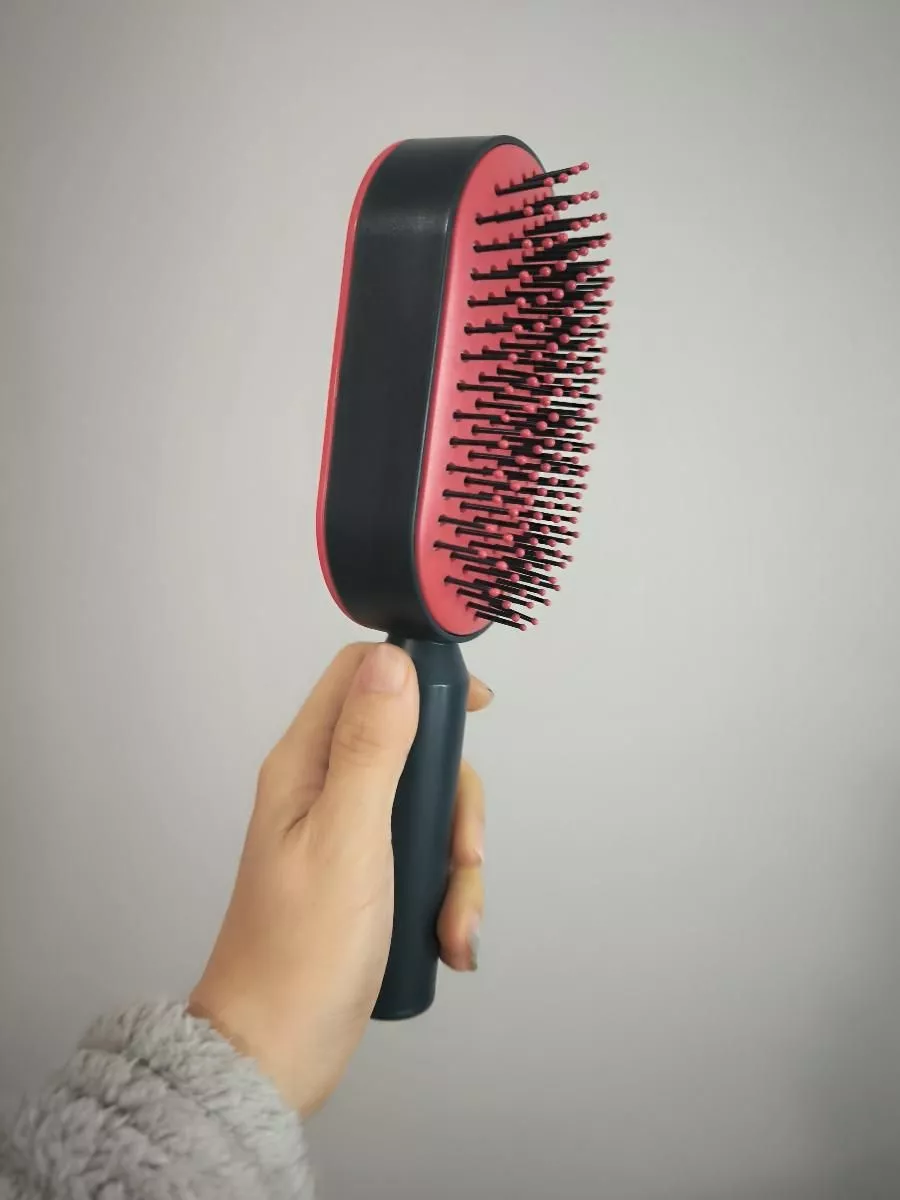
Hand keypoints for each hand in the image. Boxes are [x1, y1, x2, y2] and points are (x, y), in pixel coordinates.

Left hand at [189, 642, 489, 1115]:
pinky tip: (448, 941)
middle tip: (464, 855)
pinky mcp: (368, 878)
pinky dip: (447, 897)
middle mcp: (325, 788)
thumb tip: (391, 657)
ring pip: (428, 811)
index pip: (361, 676)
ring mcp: (348, 835)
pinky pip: (425, 861)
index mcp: (305, 764)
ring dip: (457, 867)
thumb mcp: (346, 838)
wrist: (276, 1054)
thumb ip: (370, 746)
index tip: (473, 708)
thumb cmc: (303, 950)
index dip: (419, 676)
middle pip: (414, 749)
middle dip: (454, 803)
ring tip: (454, 926)